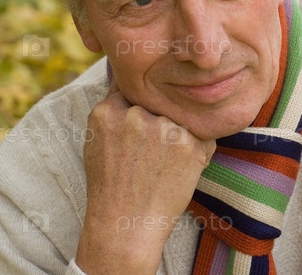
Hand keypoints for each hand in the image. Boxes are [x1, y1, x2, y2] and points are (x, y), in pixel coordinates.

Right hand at [75, 85, 215, 274]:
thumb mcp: (97, 142)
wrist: (126, 224)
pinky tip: (180, 169)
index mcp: (107, 112)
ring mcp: (163, 128)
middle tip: (151, 155)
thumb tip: (126, 77)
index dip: (142, 107)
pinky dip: (199, 150)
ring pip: (181, 118)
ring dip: (180, 136)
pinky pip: (204, 135)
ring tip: (164, 164)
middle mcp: (135, 115)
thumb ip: (114, 110)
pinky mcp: (188, 143)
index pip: (133, 91)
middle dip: (160, 123)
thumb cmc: (112, 185)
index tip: (143, 125)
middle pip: (159, 104)